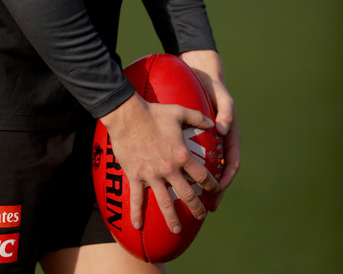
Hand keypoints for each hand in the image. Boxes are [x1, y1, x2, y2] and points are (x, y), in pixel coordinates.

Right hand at [100, 92, 219, 233]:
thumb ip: (198, 117)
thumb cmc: (154, 112)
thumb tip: (213, 122)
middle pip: (187, 195)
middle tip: (201, 216)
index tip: (215, 190)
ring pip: (165, 202)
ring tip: (177, 230)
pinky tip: (138, 226)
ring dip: (172, 218)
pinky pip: (137, 198)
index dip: (211, 184)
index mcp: (182, 155)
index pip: (201, 175)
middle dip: (196, 207)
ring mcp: (152, 175)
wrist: (127, 115)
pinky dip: (137, 213)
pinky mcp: (135, 176)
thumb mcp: (179, 112)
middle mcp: (169, 169)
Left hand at [179, 49, 240, 210]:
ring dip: (202, 185)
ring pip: (207, 168)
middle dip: (215, 190)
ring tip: (193, 201)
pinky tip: (178, 179)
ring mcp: (210, 141)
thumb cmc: (214, 89)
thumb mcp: (223, 98)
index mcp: (230, 136)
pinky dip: (189, 170)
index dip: (226, 179)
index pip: (231, 163)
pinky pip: (194, 157)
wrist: (202, 76)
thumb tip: (223, 130)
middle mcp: (221, 142)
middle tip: (208, 206)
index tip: (218, 190)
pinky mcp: (197, 137)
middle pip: (220, 172)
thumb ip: (225, 113)